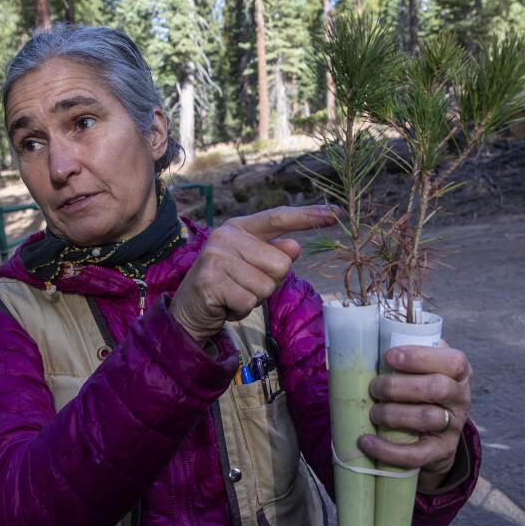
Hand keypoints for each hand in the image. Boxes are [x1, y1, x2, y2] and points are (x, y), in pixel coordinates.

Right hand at [170, 205, 337, 343]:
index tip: (336, 215)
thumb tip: (295, 246)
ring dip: (254, 299)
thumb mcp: (253, 267)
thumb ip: (274, 255)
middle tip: (244, 286)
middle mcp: (226, 236)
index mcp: (239, 227)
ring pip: (266, 286)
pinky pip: (249, 301)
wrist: (188, 310)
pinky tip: (225, 304)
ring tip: (233, 294)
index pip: (278, 218)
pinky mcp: (211, 280)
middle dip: (269, 283)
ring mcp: (217, 256)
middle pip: (281, 264)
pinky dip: (241, 310)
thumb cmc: (226, 286)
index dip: (308, 217)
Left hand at [357, 343, 472, 491]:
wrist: (435, 436)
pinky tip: (366, 441)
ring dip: (393, 414)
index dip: (421, 357)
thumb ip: (411, 355)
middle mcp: (461, 399)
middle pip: (438, 388)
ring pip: (427, 418)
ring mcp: (453, 427)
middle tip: (375, 387)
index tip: (390, 356)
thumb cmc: (420, 391)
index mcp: (459, 373)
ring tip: (373, 412)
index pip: (453, 361)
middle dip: (399, 386)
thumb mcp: (424, 370)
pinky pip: (416, 454)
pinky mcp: (440, 452)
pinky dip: (387, 449)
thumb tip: (374, 339)